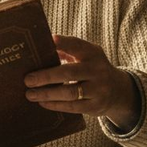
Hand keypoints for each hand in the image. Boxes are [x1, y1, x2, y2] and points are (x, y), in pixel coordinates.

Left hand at [23, 35, 140, 130]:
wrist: (119, 91)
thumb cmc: (92, 69)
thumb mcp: (87, 56)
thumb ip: (68, 50)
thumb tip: (41, 48)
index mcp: (93, 54)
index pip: (77, 45)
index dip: (63, 43)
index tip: (49, 40)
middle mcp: (97, 70)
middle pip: (69, 72)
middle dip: (46, 76)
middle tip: (28, 80)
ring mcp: (98, 89)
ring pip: (69, 92)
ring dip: (47, 94)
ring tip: (30, 94)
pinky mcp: (95, 106)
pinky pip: (72, 106)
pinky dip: (55, 105)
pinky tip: (42, 102)